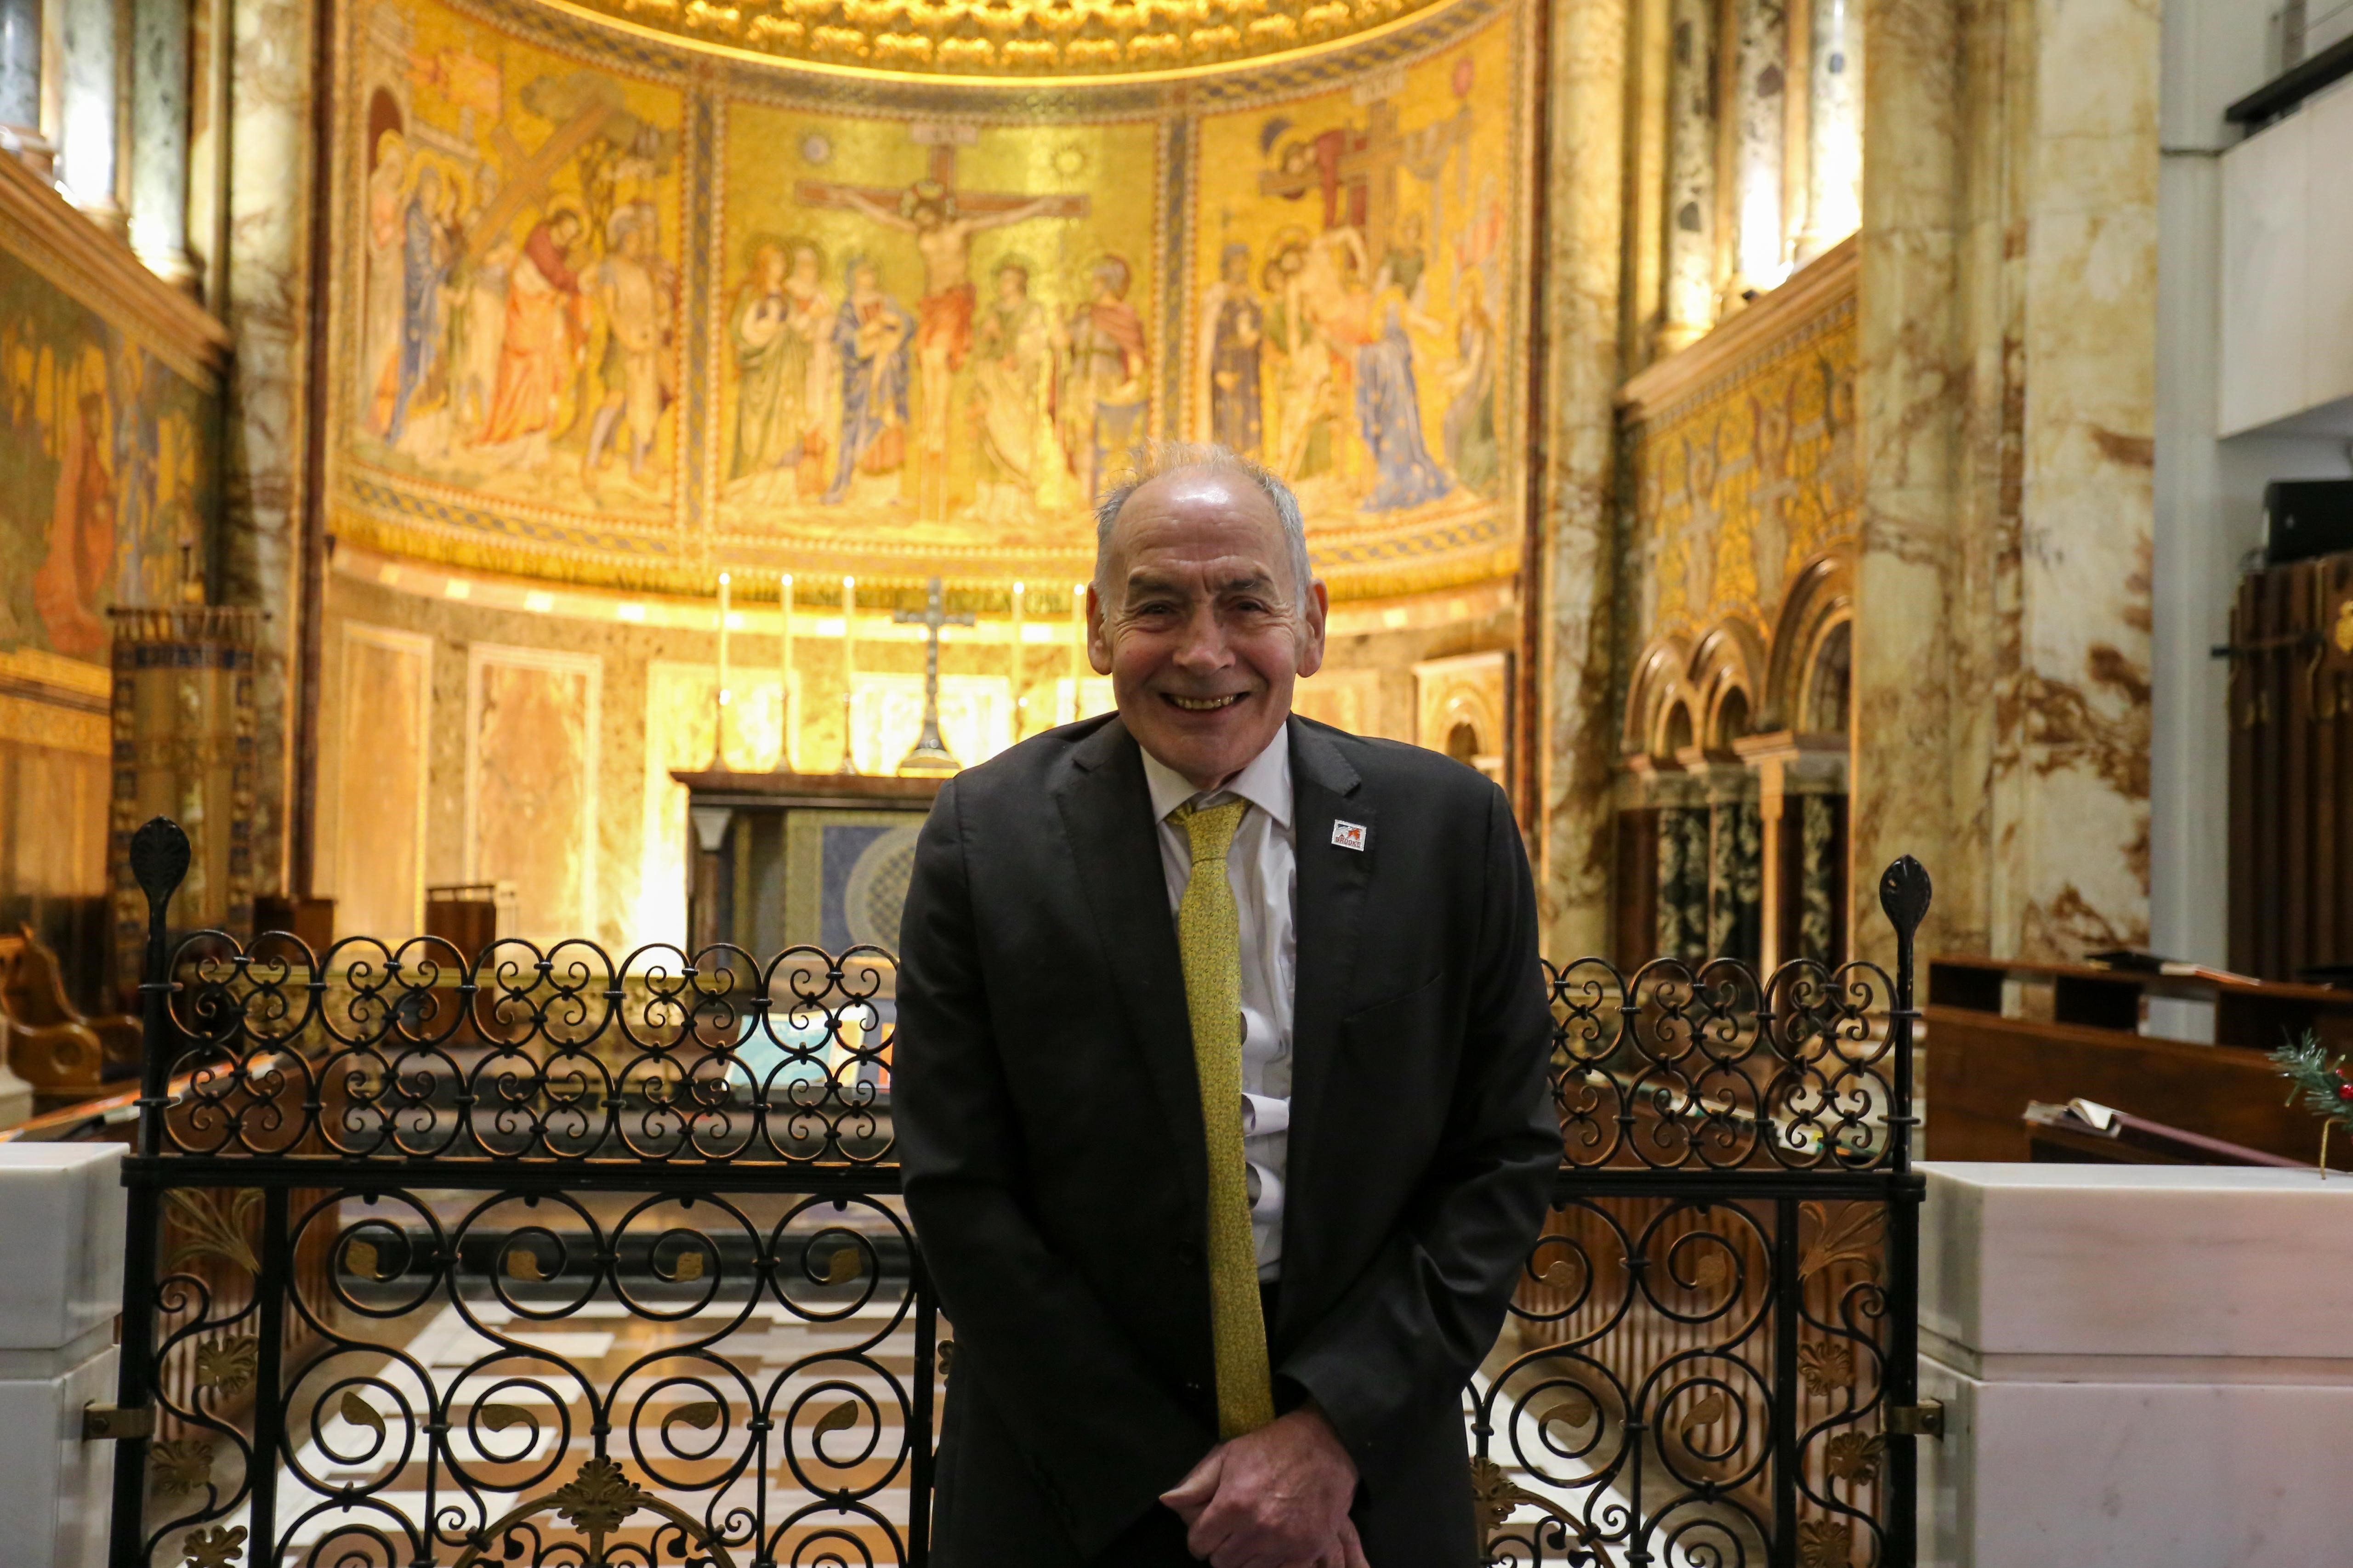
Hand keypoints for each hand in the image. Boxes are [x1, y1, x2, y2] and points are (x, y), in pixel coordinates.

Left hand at [1159, 1406, 1362, 1567]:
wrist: (1326, 1446)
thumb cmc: (1272, 1447)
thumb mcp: (1228, 1454)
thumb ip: (1196, 1483)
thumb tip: (1167, 1502)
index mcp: (1233, 1504)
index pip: (1198, 1544)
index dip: (1200, 1536)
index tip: (1209, 1529)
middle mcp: (1257, 1529)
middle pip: (1221, 1563)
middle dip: (1221, 1548)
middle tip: (1232, 1532)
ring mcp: (1284, 1543)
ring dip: (1246, 1557)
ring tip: (1254, 1536)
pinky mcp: (1307, 1551)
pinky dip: (1273, 1564)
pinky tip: (1273, 1547)